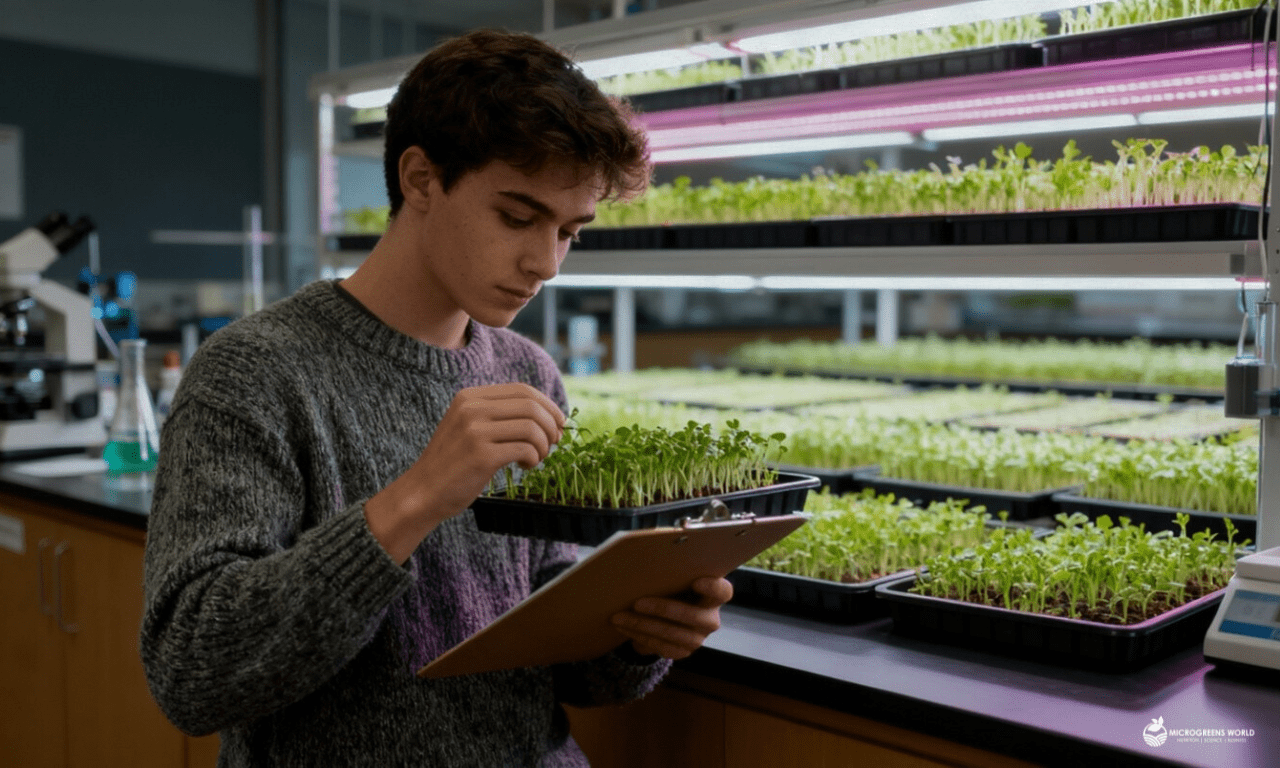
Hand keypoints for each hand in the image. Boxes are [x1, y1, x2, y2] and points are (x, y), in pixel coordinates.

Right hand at [365, 383, 564, 562]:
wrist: (423, 492)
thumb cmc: (454, 464)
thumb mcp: (470, 427)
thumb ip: (499, 415)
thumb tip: (549, 414)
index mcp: (469, 397)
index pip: (522, 389)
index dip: (547, 405)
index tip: (557, 423)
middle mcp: (471, 408)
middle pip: (531, 406)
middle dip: (550, 425)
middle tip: (552, 443)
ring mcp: (475, 431)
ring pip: (532, 427)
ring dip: (543, 445)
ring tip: (536, 458)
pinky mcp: (481, 455)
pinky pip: (525, 449)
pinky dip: (534, 458)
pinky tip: (525, 466)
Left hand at [610, 576, 733, 659]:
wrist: (665, 616)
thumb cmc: (671, 587)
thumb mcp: (673, 577)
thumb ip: (671, 568)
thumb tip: (648, 550)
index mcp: (713, 595)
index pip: (723, 591)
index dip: (713, 587)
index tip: (696, 580)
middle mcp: (710, 618)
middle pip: (694, 616)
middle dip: (664, 609)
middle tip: (638, 602)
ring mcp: (697, 638)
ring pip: (672, 634)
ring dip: (643, 625)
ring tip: (619, 616)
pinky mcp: (682, 652)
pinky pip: (660, 647)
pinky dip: (639, 636)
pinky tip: (623, 627)